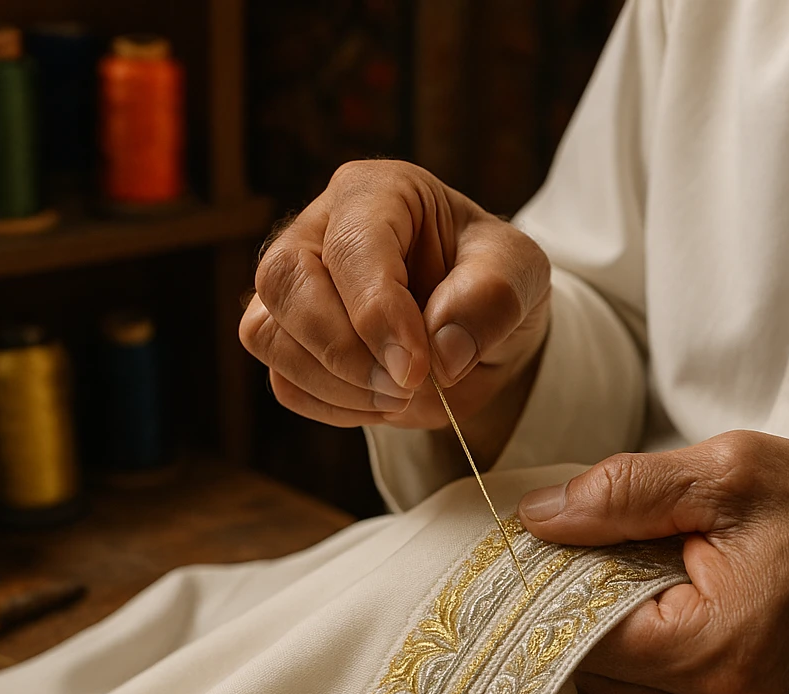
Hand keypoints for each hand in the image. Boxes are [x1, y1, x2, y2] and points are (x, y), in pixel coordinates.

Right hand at [240, 160, 552, 461]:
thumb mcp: (520, 274)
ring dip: (335, 385)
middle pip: (284, 281)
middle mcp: (318, 227)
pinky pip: (283, 381)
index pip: (352, 247)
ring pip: (268, 334)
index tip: (417, 367)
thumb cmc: (491, 282)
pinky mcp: (285, 337)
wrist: (476, 326)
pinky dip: (330, 406)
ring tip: (400, 395)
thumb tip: (441, 352)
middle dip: (342, 351)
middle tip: (405, 388)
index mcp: (377, 192)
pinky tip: (379, 402)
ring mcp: (292, 285)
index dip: (377, 313)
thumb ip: (492, 299)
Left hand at [518, 431, 788, 693]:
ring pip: (603, 682)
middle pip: (578, 664)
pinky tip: (646, 595)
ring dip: (593, 624)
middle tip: (569, 543)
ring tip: (618, 564)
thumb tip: (538, 517)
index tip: (530, 540)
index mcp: (707, 650)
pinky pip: (640, 690)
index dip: (540, 583)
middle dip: (562, 602)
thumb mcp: (732, 473)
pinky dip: (628, 643)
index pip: (570, 631)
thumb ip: (625, 492)